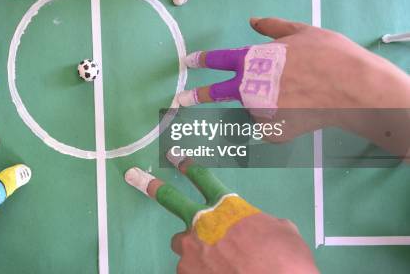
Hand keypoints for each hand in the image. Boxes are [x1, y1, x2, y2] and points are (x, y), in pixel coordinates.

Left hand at [125, 154, 316, 273]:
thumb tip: (260, 230)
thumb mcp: (282, 231)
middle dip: (152, 187)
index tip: (176, 158)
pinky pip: (190, 270)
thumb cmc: (285, 259)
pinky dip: (202, 272)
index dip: (189, 167)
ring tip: (215, 260)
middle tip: (134, 177)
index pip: (203, 178)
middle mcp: (200, 223)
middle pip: (171, 200)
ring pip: (182, 245)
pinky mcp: (186, 273)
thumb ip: (262, 224)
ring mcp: (189, 250)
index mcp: (225, 207)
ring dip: (193, 249)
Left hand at [177, 17, 409, 109]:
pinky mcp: (273, 132)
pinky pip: (271, 126)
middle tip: (179, 99)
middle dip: (197, 96)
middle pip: (217, 93)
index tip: (189, 61)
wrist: (352, 88)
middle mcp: (248, 87)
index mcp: (252, 60)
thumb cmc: (328, 54)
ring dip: (265, 104)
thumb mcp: (301, 31)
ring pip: (255, 108)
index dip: (202, 59)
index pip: (219, 59)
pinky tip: (301, 112)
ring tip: (296, 96)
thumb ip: (273, 27)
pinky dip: (281, 121)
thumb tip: (252, 21)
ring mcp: (259, 112)